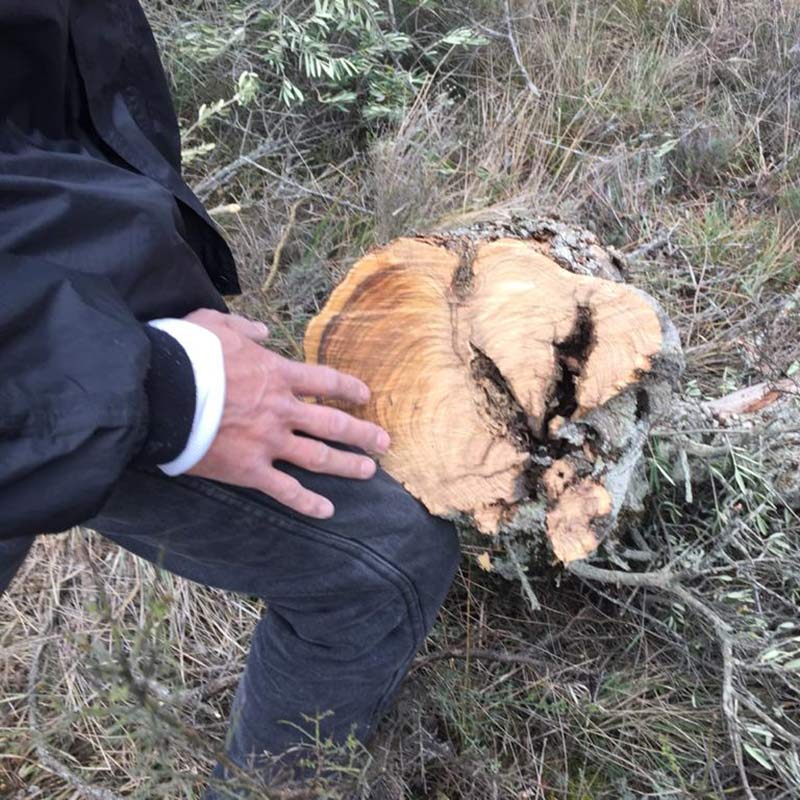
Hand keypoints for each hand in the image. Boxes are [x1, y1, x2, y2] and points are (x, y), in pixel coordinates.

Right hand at [183, 309, 389, 518]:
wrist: (161, 392)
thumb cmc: (187, 354)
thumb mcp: (216, 324)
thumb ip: (244, 328)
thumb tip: (263, 330)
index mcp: (277, 375)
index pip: (325, 382)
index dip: (349, 389)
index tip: (365, 397)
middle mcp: (282, 410)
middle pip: (333, 424)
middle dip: (362, 433)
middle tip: (384, 443)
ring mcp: (269, 442)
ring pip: (319, 458)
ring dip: (347, 465)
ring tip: (369, 471)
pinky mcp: (250, 470)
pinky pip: (285, 490)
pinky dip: (307, 502)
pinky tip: (327, 510)